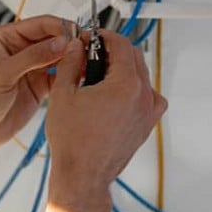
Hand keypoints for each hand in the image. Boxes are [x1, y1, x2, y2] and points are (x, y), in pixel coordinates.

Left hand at [0, 15, 72, 149]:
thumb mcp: (3, 74)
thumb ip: (32, 57)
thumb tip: (59, 43)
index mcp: (7, 38)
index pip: (40, 24)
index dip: (60, 27)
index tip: (76, 34)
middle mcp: (22, 49)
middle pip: (54, 38)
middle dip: (70, 42)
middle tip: (85, 48)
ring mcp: (33, 67)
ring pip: (60, 56)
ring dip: (73, 58)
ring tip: (85, 62)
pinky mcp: (42, 84)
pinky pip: (62, 74)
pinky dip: (71, 75)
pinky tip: (79, 76)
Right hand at [47, 30, 166, 187]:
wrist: (83, 174)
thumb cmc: (74, 143)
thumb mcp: (64, 93)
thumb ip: (71, 63)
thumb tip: (76, 48)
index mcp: (125, 85)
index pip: (121, 44)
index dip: (102, 36)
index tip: (90, 39)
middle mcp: (143, 96)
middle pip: (134, 56)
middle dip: (111, 50)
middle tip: (90, 56)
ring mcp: (148, 112)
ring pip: (141, 75)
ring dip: (122, 68)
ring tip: (98, 77)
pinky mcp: (147, 124)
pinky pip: (147, 96)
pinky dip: (134, 89)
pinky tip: (114, 95)